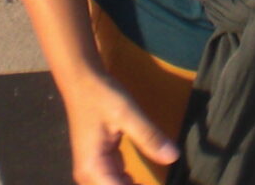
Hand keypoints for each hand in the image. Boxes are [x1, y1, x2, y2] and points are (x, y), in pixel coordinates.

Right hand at [61, 69, 178, 184]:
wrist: (81, 79)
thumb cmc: (101, 96)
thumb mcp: (127, 114)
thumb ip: (149, 137)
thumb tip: (173, 157)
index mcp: (93, 169)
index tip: (162, 184)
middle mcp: (90, 175)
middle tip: (165, 181)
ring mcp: (94, 169)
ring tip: (158, 181)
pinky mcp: (101, 161)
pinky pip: (118, 179)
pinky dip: (132, 182)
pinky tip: (147, 179)